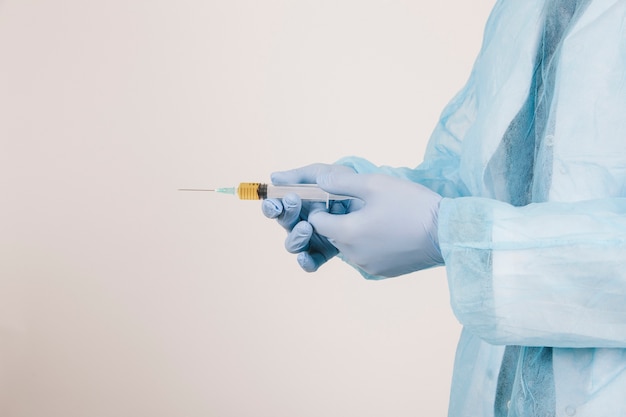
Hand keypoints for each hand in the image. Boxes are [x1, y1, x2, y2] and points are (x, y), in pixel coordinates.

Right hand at [262, 164, 359, 271]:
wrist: (373, 201)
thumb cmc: (344, 184)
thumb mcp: (325, 174)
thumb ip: (300, 176)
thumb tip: (274, 177)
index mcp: (297, 203)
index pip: (277, 205)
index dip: (272, 205)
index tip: (274, 202)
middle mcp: (300, 221)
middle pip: (284, 223)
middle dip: (286, 214)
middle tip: (294, 203)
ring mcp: (312, 238)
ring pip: (294, 244)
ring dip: (296, 236)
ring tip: (306, 227)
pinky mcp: (325, 252)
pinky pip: (311, 261)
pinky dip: (305, 261)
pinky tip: (305, 256)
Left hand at [308, 167, 443, 277]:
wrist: (448, 233)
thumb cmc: (412, 204)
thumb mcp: (376, 184)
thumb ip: (342, 182)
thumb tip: (319, 181)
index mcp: (348, 233)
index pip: (316, 223)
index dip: (321, 208)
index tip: (335, 197)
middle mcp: (353, 254)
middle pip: (332, 235)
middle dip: (337, 220)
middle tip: (356, 204)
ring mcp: (368, 266)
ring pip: (348, 246)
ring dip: (353, 232)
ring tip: (374, 216)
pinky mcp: (382, 272)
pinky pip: (364, 256)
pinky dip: (368, 244)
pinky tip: (385, 231)